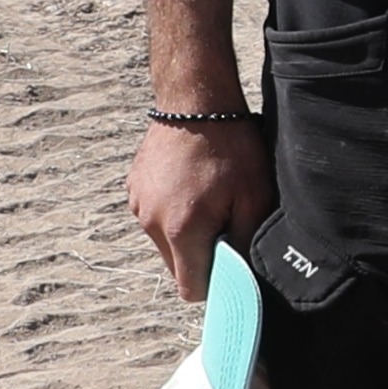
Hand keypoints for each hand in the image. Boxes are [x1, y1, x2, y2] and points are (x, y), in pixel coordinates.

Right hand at [134, 115, 273, 301]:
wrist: (195, 101)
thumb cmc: (231, 148)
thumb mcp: (254, 198)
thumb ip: (246, 243)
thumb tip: (242, 274)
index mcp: (181, 229)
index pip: (190, 287)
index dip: (214, 284)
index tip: (231, 268)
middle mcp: (150, 222)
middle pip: (177, 266)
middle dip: (202, 256)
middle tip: (226, 225)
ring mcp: (137, 204)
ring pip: (165, 241)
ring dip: (187, 233)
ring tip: (210, 200)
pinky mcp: (133, 188)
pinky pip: (155, 217)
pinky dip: (173, 212)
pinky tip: (193, 186)